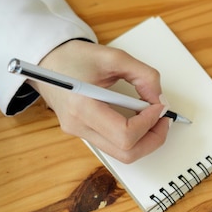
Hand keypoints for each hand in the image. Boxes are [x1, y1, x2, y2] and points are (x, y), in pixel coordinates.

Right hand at [29, 40, 169, 162]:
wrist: (48, 61)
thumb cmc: (75, 58)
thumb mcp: (115, 57)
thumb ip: (144, 76)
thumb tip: (160, 99)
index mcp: (83, 107)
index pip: (125, 134)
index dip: (149, 122)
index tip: (158, 105)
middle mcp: (79, 126)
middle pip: (127, 152)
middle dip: (153, 138)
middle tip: (163, 118)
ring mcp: (80, 132)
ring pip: (122, 154)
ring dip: (145, 139)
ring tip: (153, 117)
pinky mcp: (84, 132)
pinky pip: (115, 145)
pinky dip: (134, 136)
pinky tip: (139, 118)